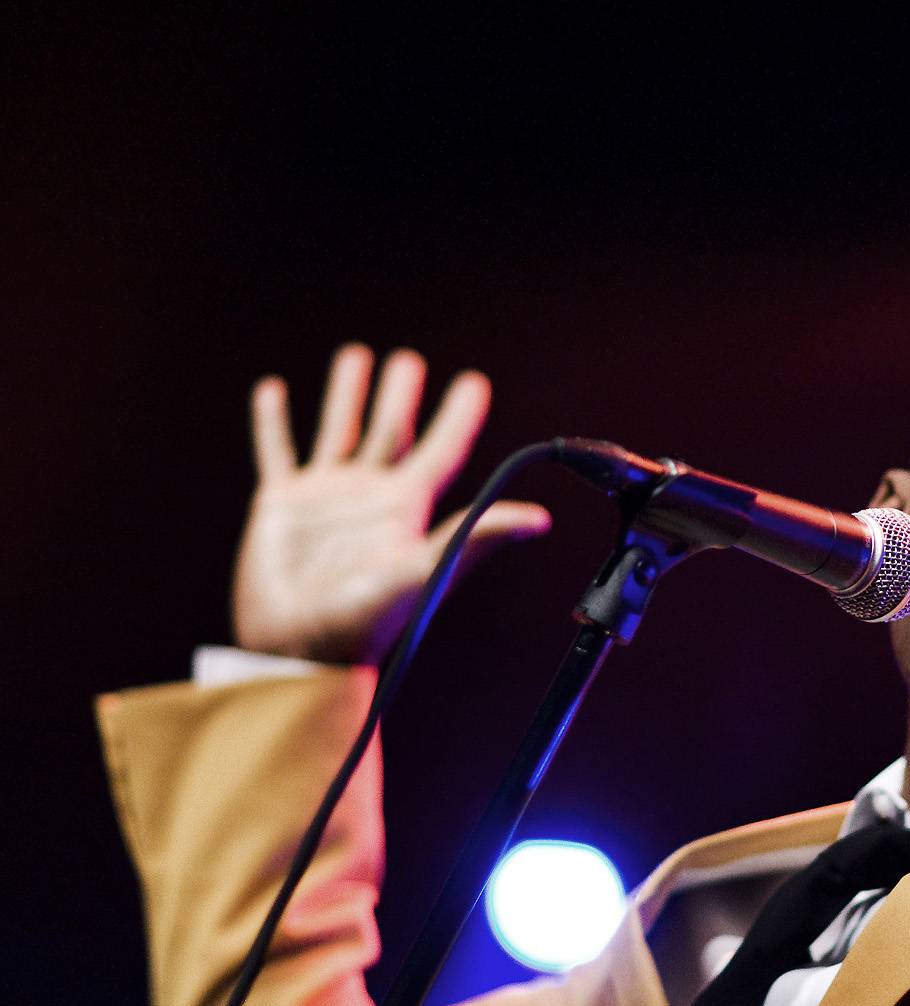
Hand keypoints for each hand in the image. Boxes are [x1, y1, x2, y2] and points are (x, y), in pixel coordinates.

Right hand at [232, 344, 550, 663]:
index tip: (474, 382)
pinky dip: (273, 421)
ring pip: (339, 431)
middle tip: (410, 360)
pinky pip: (276, 451)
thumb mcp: (427, 570)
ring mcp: (326, 499)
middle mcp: (370, 497)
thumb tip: (540, 518)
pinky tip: (273, 390)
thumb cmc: (367, 618)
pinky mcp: (280, 505)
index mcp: (408, 508)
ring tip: (356, 356)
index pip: (442, 449)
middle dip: (401, 395)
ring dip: (347, 395)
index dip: (458, 415)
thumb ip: (478, 537)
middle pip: (392, 432)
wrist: (301, 649)